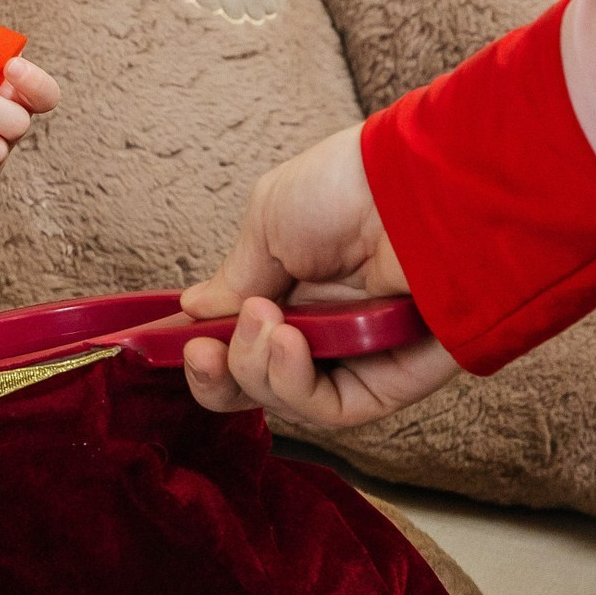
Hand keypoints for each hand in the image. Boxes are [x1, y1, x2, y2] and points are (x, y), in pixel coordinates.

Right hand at [178, 125, 457, 425]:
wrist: (414, 185)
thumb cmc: (348, 187)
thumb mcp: (267, 224)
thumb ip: (234, 280)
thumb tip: (194, 312)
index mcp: (292, 294)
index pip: (238, 348)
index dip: (206, 355)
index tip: (181, 344)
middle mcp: (322, 331)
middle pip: (254, 388)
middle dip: (218, 379)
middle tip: (204, 351)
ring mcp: (356, 359)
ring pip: (285, 402)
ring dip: (255, 370)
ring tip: (266, 322)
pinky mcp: (391, 380)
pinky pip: (332, 409)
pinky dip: (296, 385)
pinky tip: (288, 343)